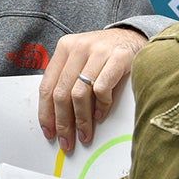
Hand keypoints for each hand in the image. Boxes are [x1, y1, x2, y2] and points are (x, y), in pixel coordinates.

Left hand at [40, 27, 143, 152]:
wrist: (132, 37)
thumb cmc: (104, 55)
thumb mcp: (80, 61)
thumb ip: (67, 81)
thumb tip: (58, 119)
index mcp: (63, 48)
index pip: (46, 86)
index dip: (46, 113)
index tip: (49, 132)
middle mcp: (78, 48)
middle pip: (61, 93)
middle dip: (63, 123)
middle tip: (67, 141)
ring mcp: (98, 51)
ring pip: (79, 94)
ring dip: (82, 120)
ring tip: (85, 134)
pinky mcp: (119, 57)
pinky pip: (102, 89)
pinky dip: (101, 106)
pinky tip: (101, 115)